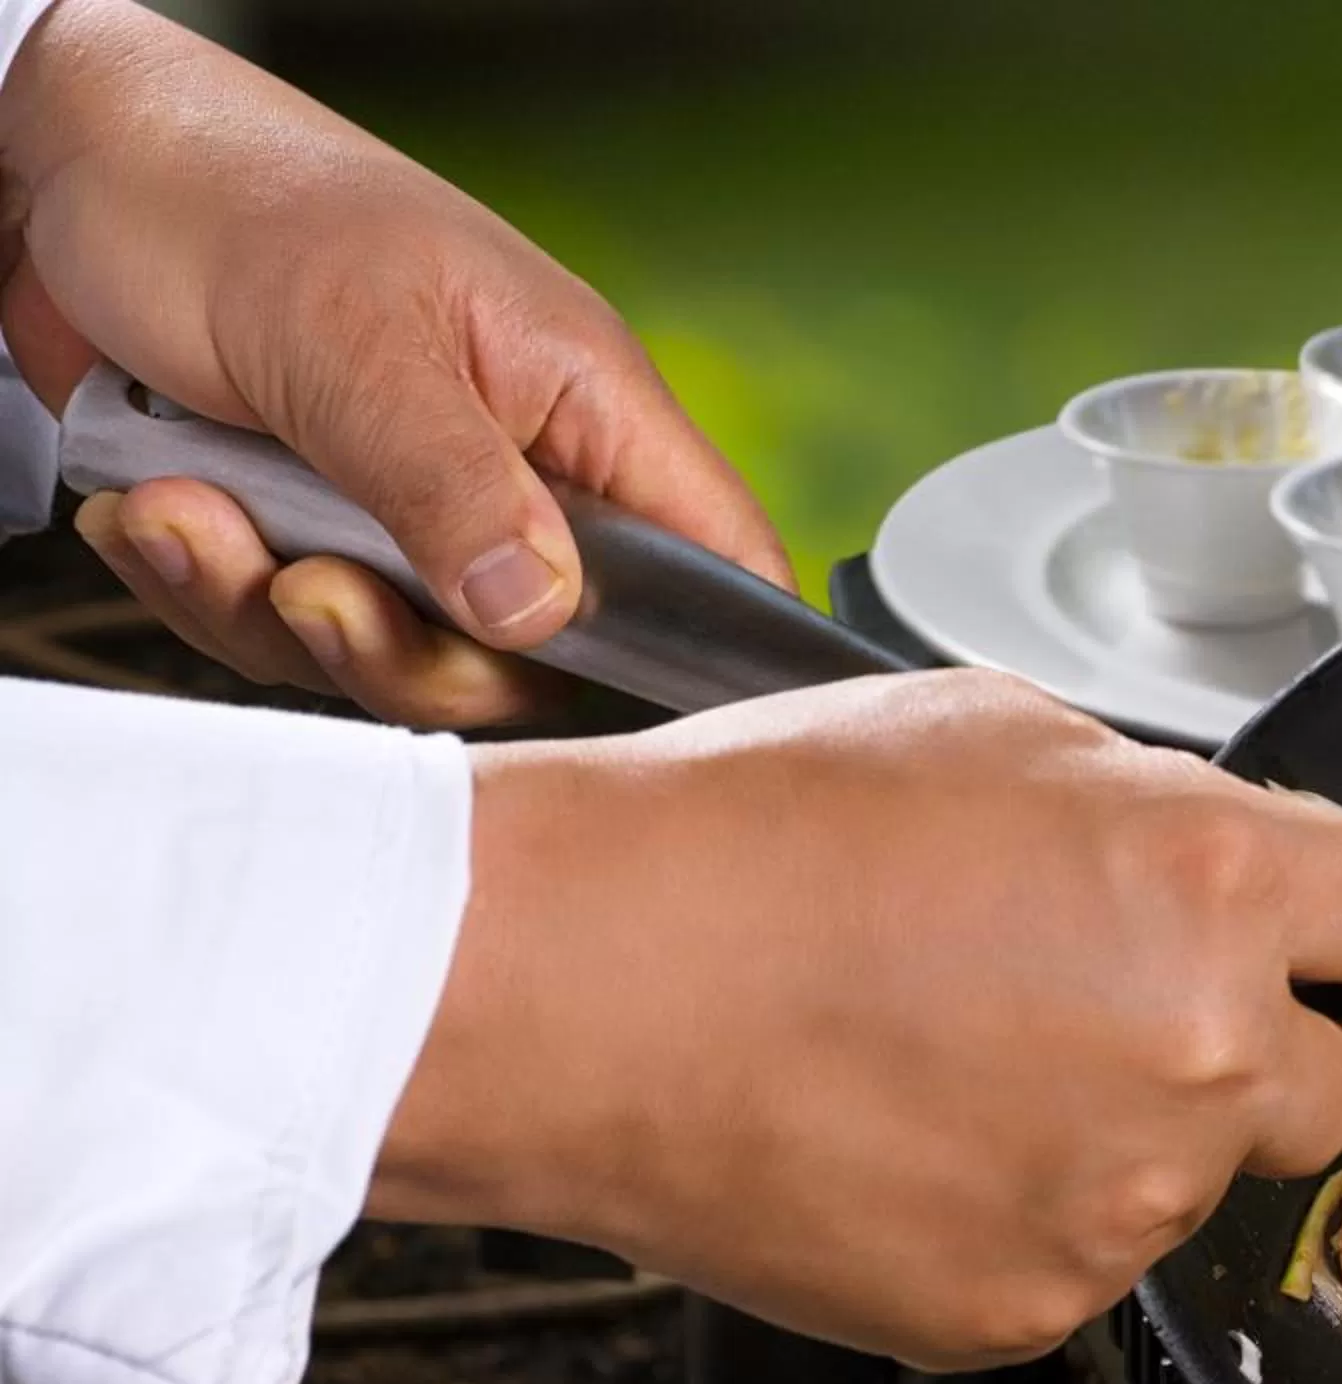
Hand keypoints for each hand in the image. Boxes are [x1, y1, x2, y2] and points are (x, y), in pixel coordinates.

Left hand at [0, 0, 787, 724]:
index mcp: (581, 403)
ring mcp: (409, 510)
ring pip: (398, 653)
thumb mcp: (355, 342)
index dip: (701, 653)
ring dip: (269, 608)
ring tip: (187, 511)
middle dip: (407, 651)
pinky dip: (206, 584)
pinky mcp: (311, 534)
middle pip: (536, 656)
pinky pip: (286, 628)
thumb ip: (456, 486)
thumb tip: (541, 612)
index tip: (609, 701)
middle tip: (310, 588)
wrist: (65, 162)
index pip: (713, 558)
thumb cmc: (232, 196)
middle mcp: (513, 471)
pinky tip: (154, 506)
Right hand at [370, 670, 1341, 1369]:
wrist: (576, 990)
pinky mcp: (1031, 1305)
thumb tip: (1220, 860)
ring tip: (951, 1057)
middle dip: (1251, 1049)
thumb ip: (1157, 805)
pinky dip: (1030, 1210)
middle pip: (1320, 1089)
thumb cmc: (753, 839)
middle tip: (1098, 1005)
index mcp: (1214, 883)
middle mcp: (1200, 1054)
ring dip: (1124, 1128)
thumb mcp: (994, 730)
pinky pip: (1084, 1257)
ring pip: (1192, 1176)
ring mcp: (1120, 1199)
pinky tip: (914, 1136)